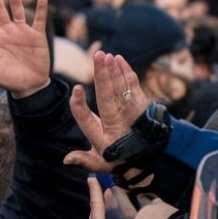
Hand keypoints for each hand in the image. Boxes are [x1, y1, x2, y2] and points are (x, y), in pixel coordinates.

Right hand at [65, 52, 148, 170]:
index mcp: (102, 137)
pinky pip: (133, 86)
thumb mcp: (101, 162)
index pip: (87, 120)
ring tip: (106, 55)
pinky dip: (126, 72)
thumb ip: (83, 159)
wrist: (152, 156)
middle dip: (102, 77)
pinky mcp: (141, 105)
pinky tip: (119, 60)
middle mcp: (116, 124)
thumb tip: (65, 159)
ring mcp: (130, 114)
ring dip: (113, 71)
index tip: (77, 90)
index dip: (80, 106)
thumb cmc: (119, 157)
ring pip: (121, 90)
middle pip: (107, 98)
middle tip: (98, 57)